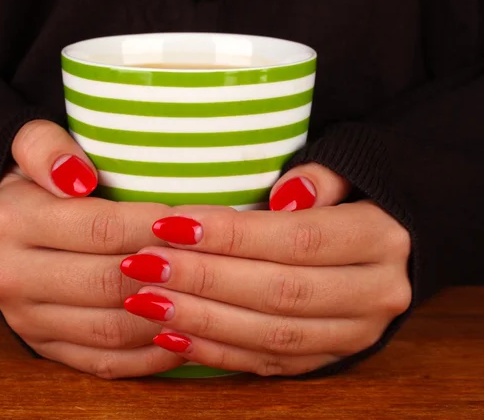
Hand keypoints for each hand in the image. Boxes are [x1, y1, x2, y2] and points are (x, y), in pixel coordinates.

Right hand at [0, 120, 183, 377]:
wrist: (2, 229)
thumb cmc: (37, 183)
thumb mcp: (31, 146)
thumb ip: (47, 147)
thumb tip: (77, 177)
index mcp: (12, 222)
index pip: (102, 228)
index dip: (156, 227)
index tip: (194, 223)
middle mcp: (11, 277)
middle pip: (109, 283)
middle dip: (167, 273)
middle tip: (211, 263)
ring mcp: (27, 320)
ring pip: (111, 330)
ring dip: (165, 319)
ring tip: (208, 301)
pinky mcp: (45, 347)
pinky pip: (104, 362)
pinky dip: (149, 356)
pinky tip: (185, 338)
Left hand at [119, 163, 411, 375]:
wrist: (389, 250)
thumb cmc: (353, 199)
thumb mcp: (350, 169)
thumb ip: (323, 176)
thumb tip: (289, 193)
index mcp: (382, 240)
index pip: (297, 239)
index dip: (231, 236)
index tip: (169, 225)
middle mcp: (376, 294)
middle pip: (279, 291)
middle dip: (204, 280)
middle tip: (143, 265)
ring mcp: (353, 335)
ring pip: (271, 335)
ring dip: (201, 320)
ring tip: (143, 301)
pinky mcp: (328, 358)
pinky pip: (268, 363)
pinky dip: (216, 352)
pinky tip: (170, 338)